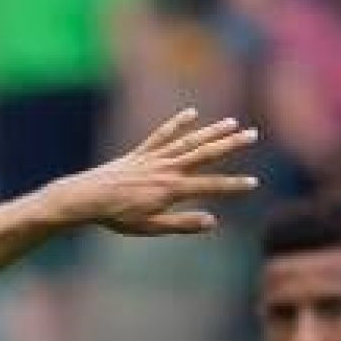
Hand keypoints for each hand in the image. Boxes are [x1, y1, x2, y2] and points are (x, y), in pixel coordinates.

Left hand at [45, 109, 258, 236]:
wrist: (87, 198)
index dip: (233, 185)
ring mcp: (154, 158)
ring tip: (233, 122)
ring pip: (189, 141)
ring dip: (212, 131)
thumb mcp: (150, 227)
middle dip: (231, 144)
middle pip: (205, 153)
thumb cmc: (117, 217)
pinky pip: (161, 135)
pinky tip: (191, 113)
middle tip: (254, 134)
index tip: (253, 183)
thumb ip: (181, 224)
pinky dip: (177, 124)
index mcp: (172, 189)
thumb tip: (212, 222)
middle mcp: (167, 169)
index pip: (210, 186)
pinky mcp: (140, 153)